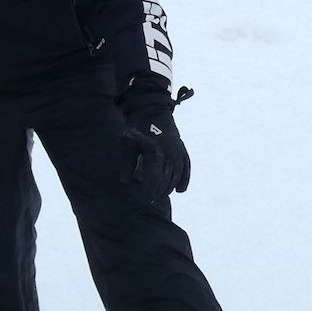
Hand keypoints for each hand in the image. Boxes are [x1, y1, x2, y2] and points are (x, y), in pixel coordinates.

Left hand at [120, 82, 192, 197]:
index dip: (148, 192)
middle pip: (166, 182)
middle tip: (148, 199)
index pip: (154, 181)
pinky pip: (186, 169)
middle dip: (157, 193)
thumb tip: (125, 182)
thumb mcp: (127, 144)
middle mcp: (169, 154)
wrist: (151, 111)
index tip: (143, 199)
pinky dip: (184, 180)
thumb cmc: (136, 128)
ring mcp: (177, 152)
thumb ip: (127, 164)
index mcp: (154, 153)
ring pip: (176, 178)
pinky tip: (179, 190)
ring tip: (158, 194)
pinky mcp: (182, 150)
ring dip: (168, 188)